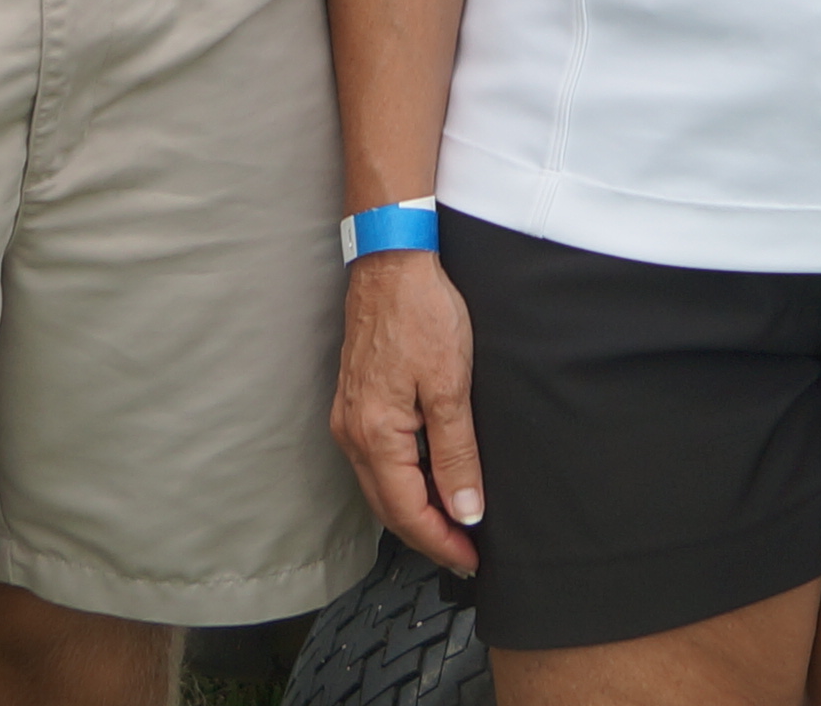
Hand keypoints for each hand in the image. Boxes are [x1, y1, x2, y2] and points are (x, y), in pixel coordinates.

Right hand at [330, 250, 486, 575]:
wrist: (392, 262)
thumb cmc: (421, 313)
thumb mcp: (451, 387)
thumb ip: (456, 454)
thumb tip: (464, 511)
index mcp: (375, 434)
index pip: (407, 511)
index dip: (440, 542)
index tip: (471, 558)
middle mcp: (352, 432)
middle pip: (388, 507)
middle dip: (427, 535)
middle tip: (467, 552)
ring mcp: (349, 417)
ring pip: (380, 486)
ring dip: (415, 510)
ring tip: (454, 522)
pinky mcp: (355, 402)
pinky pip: (376, 461)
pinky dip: (403, 481)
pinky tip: (430, 479)